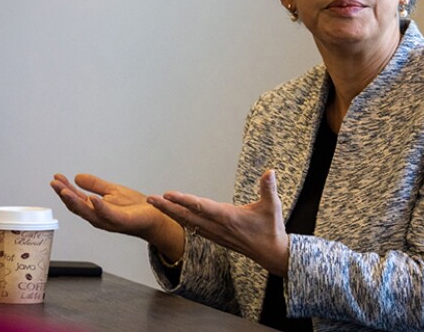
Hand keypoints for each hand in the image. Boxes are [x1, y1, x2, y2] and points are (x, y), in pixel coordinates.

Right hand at [50, 174, 183, 259]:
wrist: (155, 214)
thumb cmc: (134, 206)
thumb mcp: (112, 191)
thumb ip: (95, 185)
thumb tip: (77, 177)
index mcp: (96, 208)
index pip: (76, 198)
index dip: (64, 189)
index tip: (56, 178)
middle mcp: (98, 216)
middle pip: (77, 206)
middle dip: (64, 195)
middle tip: (54, 183)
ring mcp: (109, 220)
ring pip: (88, 212)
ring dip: (75, 202)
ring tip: (65, 191)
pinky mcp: (121, 221)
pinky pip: (108, 215)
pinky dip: (99, 207)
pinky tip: (93, 198)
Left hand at [147, 169, 288, 276]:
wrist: (271, 253)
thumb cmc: (271, 228)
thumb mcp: (273, 206)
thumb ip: (268, 188)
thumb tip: (270, 172)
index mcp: (228, 217)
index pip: (201, 207)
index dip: (184, 200)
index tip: (168, 194)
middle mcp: (218, 226)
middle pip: (187, 216)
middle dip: (168, 207)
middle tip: (150, 198)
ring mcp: (215, 234)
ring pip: (188, 222)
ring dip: (171, 213)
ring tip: (156, 203)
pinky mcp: (216, 237)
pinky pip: (194, 228)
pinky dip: (181, 220)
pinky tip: (174, 215)